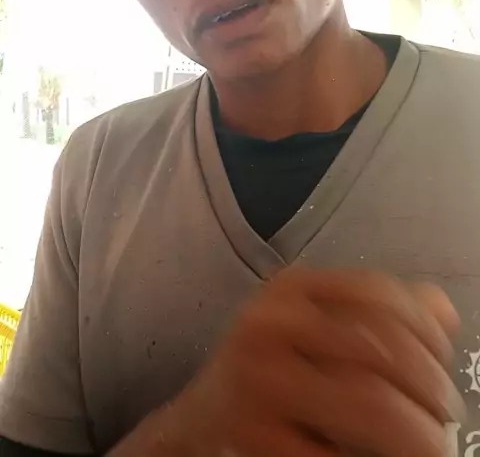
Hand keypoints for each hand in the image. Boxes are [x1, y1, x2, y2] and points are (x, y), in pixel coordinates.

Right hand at [111, 269, 461, 456]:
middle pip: (380, 348)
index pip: (376, 292)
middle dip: (430, 385)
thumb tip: (442, 312)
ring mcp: (260, 382)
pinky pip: (336, 454)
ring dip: (417, 431)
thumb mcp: (317, 323)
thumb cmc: (272, 366)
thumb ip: (375, 310)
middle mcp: (269, 324)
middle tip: (447, 412)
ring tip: (433, 445)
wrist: (203, 419)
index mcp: (289, 289)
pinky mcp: (256, 436)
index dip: (425, 325)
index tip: (444, 355)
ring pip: (369, 404)